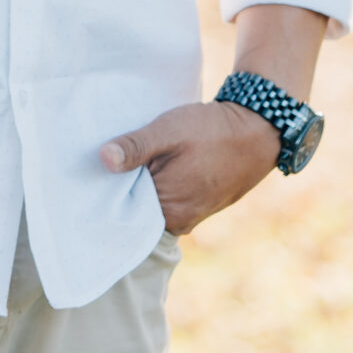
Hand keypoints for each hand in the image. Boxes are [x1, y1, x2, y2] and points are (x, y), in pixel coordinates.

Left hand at [99, 99, 279, 233]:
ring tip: (132, 161)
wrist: (258, 132)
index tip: (93, 169)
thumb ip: (135, 147)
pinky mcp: (201, 206)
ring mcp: (192, 215)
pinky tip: (154, 166)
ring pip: (154, 203)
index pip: (122, 208)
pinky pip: (170, 201)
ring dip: (143, 185)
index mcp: (167, 209)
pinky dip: (160, 185)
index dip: (106, 187)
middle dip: (123, 187)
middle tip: (108, 160)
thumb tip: (102, 159)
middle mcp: (179, 221)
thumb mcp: (167, 131)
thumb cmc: (212, 131)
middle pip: (137, 208)